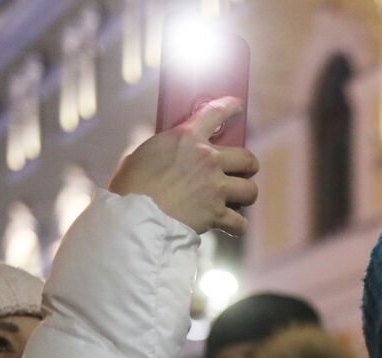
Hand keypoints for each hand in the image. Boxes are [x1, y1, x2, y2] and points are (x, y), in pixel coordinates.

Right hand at [107, 97, 259, 234]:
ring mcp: (215, 187)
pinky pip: (241, 223)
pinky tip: (230, 226)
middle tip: (241, 173)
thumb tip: (172, 157)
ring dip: (244, 196)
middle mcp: (207, 159)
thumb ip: (167, 151)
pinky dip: (236, 226)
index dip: (230, 107)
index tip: (238, 107)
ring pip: (250, 190)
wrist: (133, 216)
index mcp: (186, 137)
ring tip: (236, 201)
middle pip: (247, 158)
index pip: (216, 112)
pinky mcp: (216, 214)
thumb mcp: (145, 154)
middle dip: (247, 167)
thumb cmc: (131, 186)